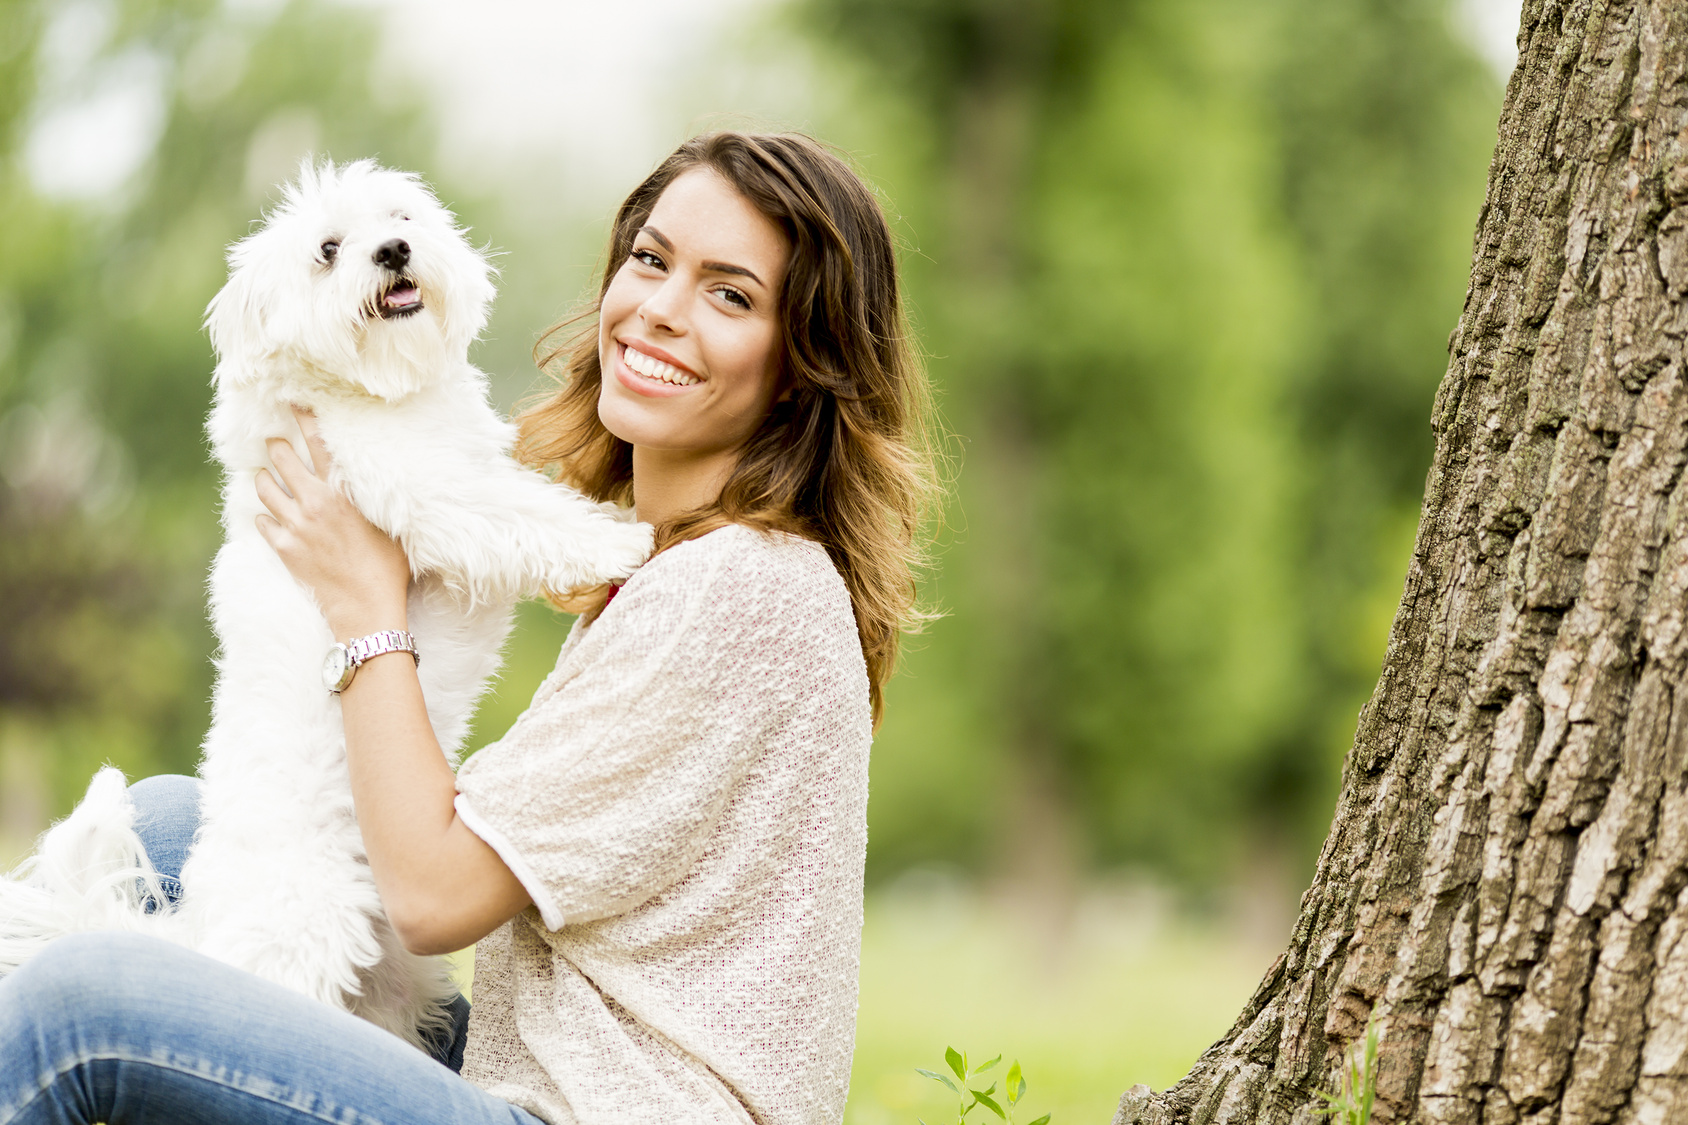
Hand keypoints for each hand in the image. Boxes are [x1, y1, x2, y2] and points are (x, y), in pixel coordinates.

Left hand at [255, 407, 410, 639]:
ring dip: (264, 478)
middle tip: (275, 441)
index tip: (294, 403)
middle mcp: (315, 504)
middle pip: (282, 459)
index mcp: (342, 493)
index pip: (318, 444)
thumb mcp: (391, 526)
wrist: (367, 608)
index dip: (305, 419)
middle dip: (275, 445)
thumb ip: (376, 500)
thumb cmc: (388, 569)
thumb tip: (381, 482)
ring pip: (265, 489)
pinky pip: (263, 523)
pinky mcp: (284, 549)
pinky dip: (265, 516)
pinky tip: (270, 516)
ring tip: (266, 475)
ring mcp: (295, 527)